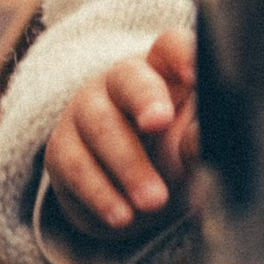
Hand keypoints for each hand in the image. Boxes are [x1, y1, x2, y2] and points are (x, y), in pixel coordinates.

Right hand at [44, 32, 199, 238]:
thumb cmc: (173, 155)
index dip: (180, 55)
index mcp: (163, 71)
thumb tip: (201, 139)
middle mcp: (121, 82)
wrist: (131, 199)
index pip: (169, 47)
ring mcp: (86, 112)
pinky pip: (76, 166)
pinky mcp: (62, 150)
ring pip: (100, 125)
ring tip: (154, 201)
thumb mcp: (193, 147)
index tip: (195, 75)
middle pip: (129, 78)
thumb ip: (199, 140)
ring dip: (128, 165)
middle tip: (160, 123)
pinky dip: (100, 194)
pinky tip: (122, 216)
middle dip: (145, 98)